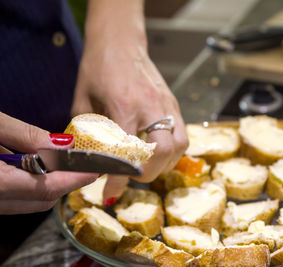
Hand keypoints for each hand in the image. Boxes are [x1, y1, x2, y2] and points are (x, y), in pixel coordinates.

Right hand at [0, 112, 97, 213]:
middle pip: (42, 199)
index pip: (46, 188)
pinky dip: (31, 182)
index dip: (75, 178)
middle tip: (83, 163)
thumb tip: (63, 144)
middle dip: (66, 181)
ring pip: (29, 201)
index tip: (95, 170)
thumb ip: (26, 135)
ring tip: (61, 159)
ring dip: (49, 182)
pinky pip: (15, 197)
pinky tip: (34, 163)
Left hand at [71, 0, 187, 201]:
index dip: (119, 179)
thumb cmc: (97, 70)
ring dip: (164, 164)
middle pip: (163, 152)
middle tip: (130, 177)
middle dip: (146, 173)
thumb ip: (88, 135)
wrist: (120, 43)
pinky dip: (172, 152)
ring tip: (146, 166)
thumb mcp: (83, 102)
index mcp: (124, 105)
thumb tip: (92, 164)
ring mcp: (167, 105)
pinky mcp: (174, 104)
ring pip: (179, 146)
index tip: (110, 194)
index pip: (127, 151)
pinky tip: (157, 152)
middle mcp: (151, 106)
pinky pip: (182, 135)